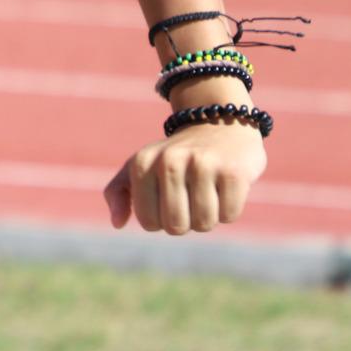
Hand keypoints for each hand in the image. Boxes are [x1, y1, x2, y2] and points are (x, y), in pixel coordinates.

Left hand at [102, 124, 266, 233]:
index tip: (168, 199)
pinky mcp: (233, 171)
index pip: (148, 222)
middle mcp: (170, 161)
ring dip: (209, 217)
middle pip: (176, 226)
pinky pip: (229, 215)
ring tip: (208, 191)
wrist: (219, 124)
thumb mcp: (140, 166)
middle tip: (191, 197)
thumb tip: (117, 223)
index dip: (161, 220)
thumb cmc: (175, 156)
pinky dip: (229, 209)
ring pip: (204, 224)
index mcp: (142, 163)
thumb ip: (117, 192)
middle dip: (186, 222)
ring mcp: (203, 164)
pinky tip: (226, 187)